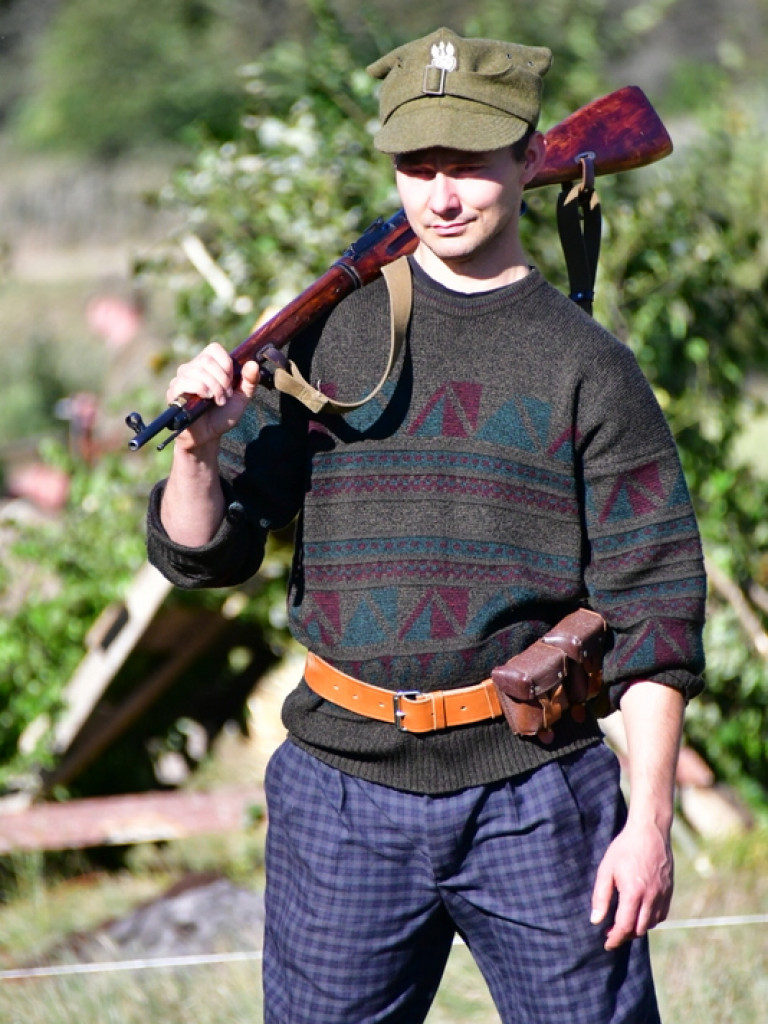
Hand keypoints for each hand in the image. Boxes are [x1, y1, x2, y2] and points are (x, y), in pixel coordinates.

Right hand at [167, 343, 260, 450]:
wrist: (209, 435)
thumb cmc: (223, 415)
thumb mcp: (242, 398)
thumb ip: (249, 381)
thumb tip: (253, 363)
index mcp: (208, 365)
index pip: (214, 349)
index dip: (225, 363)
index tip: (231, 382)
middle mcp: (192, 367)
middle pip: (207, 360)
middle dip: (222, 379)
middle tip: (226, 396)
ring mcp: (181, 378)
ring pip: (198, 370)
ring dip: (214, 387)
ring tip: (218, 401)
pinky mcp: (174, 390)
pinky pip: (184, 381)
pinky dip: (200, 389)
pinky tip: (206, 399)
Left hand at [590, 816, 673, 949]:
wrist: (650, 832)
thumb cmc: (624, 848)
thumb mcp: (606, 870)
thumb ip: (601, 897)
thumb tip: (595, 921)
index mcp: (633, 893)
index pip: (624, 927)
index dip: (615, 939)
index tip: (607, 943)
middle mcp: (651, 898)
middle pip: (638, 929)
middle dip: (625, 935)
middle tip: (612, 932)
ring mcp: (662, 895)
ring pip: (651, 924)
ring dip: (638, 928)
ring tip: (625, 922)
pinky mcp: (669, 891)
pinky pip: (662, 915)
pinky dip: (650, 920)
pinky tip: (640, 913)